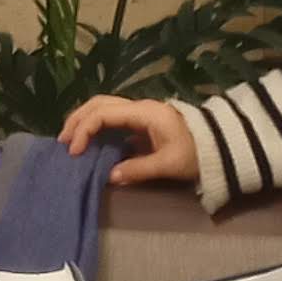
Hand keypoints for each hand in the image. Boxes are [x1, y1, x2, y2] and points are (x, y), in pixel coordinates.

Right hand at [59, 96, 196, 185]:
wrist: (218, 146)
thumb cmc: (196, 153)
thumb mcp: (169, 164)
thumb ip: (138, 169)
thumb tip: (110, 176)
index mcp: (144, 113)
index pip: (104, 113)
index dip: (84, 130)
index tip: (75, 151)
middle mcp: (139, 107)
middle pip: (99, 103)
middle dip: (78, 119)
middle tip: (63, 142)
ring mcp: (140, 113)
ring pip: (104, 107)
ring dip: (84, 120)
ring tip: (70, 139)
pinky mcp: (141, 122)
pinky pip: (112, 118)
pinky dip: (95, 126)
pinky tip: (88, 141)